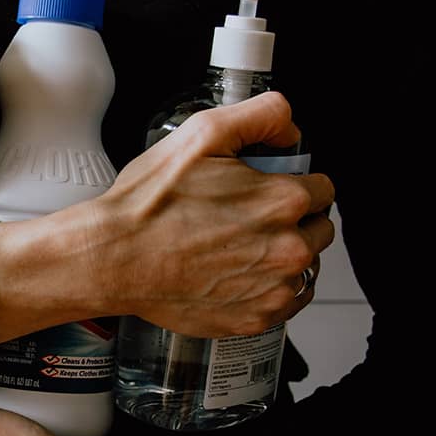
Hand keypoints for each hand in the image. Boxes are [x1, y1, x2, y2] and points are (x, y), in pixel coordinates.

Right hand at [0, 91, 334, 345]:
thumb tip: (290, 127)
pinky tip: (234, 274)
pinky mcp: (255, 319)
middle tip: (245, 216)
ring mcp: (273, 289)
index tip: (265, 188)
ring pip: (304, 267)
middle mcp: (288, 249)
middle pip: (318, 228)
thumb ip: (260, 115)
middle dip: (291, 219)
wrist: (113, 258)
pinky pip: (284, 302)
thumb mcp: (202, 134)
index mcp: (283, 201)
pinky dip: (267, 289)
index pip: (322, 188)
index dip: (292, 182)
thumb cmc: (149, 204)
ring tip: (235, 246)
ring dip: (281, 254)